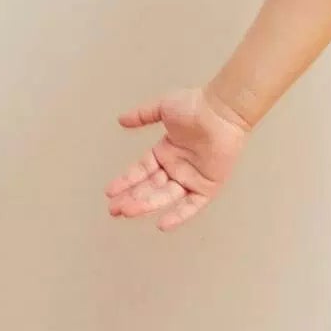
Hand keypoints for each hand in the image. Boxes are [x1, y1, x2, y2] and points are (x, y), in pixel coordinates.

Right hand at [105, 86, 250, 231]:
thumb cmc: (195, 105)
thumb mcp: (163, 108)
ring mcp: (192, 178)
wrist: (220, 110)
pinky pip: (192, 205)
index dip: (126, 181)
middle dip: (131, 198)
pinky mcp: (208, 186)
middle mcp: (177, 167)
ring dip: (146, 205)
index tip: (109, 192)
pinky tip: (162, 224)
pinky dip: (179, 215)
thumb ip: (142, 115)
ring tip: (128, 211)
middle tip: (114, 209)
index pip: (141, 171)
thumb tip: (121, 120)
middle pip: (150, 187)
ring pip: (165, 196)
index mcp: (166, 151)